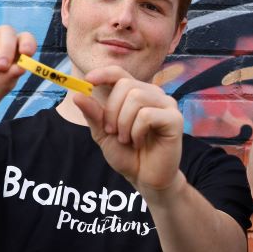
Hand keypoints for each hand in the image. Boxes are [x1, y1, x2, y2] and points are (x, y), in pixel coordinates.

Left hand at [71, 66, 183, 191]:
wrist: (145, 178)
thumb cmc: (128, 155)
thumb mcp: (103, 134)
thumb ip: (93, 114)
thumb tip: (77, 94)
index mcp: (137, 93)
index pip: (120, 73)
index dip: (103, 74)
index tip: (88, 81)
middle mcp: (154, 94)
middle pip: (126, 84)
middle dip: (112, 111)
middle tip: (113, 132)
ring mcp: (167, 105)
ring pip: (136, 97)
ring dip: (124, 123)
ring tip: (127, 140)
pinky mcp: (175, 119)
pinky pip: (147, 115)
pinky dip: (136, 131)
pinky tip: (139, 143)